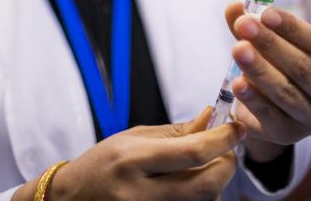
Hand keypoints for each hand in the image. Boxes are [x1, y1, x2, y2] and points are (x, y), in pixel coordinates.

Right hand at [13, 108, 245, 200]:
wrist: (73, 199)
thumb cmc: (103, 163)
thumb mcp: (134, 138)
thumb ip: (176, 132)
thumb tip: (212, 117)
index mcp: (134, 160)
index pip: (193, 152)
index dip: (223, 140)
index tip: (237, 127)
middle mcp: (141, 192)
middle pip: (206, 184)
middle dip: (227, 164)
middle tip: (228, 148)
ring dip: (216, 182)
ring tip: (206, 165)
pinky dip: (202, 196)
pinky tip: (193, 182)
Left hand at [225, 3, 310, 160]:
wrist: (269, 112)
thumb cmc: (277, 69)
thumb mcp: (268, 46)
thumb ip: (255, 27)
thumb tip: (233, 6)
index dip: (294, 28)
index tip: (266, 12)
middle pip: (304, 68)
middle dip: (271, 44)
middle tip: (245, 26)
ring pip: (287, 92)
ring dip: (260, 69)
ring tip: (237, 49)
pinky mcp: (289, 135)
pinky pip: (270, 115)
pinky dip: (253, 98)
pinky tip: (237, 83)